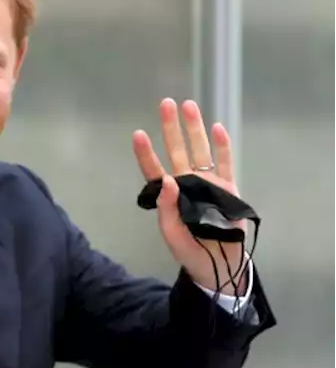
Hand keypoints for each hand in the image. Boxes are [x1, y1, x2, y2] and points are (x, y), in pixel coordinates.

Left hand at [132, 98, 247, 294]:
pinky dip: (222, 146)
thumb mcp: (171, 233)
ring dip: (195, 129)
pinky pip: (225, 162)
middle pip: (177, 150)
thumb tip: (166, 179)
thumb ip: (166, 208)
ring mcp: (208, 183)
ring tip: (188, 106)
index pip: (154, 170)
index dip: (146, 153)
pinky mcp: (228, 187)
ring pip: (200, 150)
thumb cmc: (189, 250)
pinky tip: (217, 127)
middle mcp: (186, 183)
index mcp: (168, 195)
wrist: (217, 264)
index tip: (138, 134)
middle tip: (166, 103)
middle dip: (171, 128)